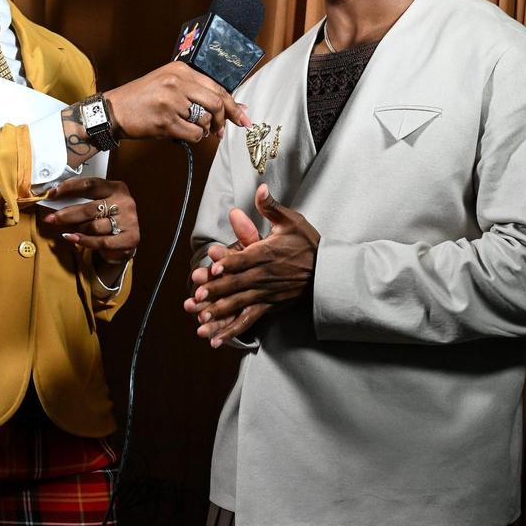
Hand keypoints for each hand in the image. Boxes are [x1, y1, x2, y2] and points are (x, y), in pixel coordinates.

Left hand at [39, 177, 138, 264]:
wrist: (126, 240)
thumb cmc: (108, 219)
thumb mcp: (99, 203)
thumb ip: (82, 200)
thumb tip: (55, 199)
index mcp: (117, 188)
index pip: (90, 184)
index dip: (69, 188)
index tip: (52, 193)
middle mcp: (125, 202)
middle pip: (90, 208)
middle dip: (66, 214)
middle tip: (50, 219)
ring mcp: (129, 220)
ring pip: (94, 226)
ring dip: (78, 229)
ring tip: (69, 230)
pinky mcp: (130, 237)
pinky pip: (100, 241)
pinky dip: (84, 241)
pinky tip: (73, 238)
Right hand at [104, 61, 249, 142]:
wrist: (114, 110)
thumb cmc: (142, 98)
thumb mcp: (169, 84)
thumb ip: (197, 92)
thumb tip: (233, 107)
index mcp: (180, 70)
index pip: (216, 87)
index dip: (233, 104)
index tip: (243, 116)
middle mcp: (177, 82)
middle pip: (216, 103)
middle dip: (224, 119)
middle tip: (222, 130)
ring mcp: (171, 102)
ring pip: (205, 120)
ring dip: (202, 129)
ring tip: (188, 127)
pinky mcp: (166, 121)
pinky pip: (193, 134)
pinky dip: (193, 138)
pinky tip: (181, 133)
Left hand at [184, 184, 318, 346]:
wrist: (328, 272)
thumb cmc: (308, 244)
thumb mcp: (292, 221)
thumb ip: (272, 207)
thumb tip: (260, 187)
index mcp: (267, 254)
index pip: (244, 259)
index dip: (227, 263)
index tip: (212, 268)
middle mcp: (265, 276)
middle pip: (237, 283)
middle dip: (216, 290)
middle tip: (197, 296)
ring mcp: (267, 294)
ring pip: (240, 303)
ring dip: (220, 311)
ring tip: (202, 318)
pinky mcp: (269, 307)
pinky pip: (248, 320)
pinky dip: (232, 330)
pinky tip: (216, 339)